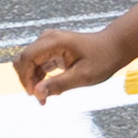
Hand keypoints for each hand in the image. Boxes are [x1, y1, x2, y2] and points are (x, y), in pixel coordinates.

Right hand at [9, 22, 130, 105]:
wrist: (114, 46)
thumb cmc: (102, 59)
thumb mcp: (82, 77)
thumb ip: (57, 85)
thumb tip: (36, 93)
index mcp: (54, 42)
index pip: (26, 59)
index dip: (25, 79)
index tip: (35, 95)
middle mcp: (47, 39)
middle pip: (23, 60)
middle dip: (27, 81)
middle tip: (41, 99)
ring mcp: (48, 42)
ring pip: (29, 63)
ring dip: (33, 80)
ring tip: (46, 97)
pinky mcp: (51, 48)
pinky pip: (37, 63)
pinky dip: (39, 77)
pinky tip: (49, 88)